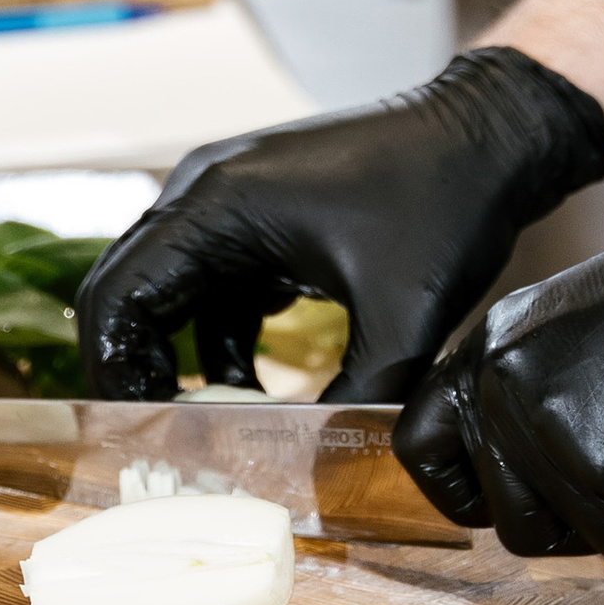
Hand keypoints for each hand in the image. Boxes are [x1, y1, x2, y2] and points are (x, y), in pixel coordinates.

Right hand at [78, 47, 603, 400]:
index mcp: (218, 204)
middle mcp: (206, 188)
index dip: (113, 373)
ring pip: (168, 286)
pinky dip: (216, 335)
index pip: (119, 295)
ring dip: (176, 355)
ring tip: (204, 425)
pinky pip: (211, 280)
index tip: (137, 436)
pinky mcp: (259, 209)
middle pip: (128, 288)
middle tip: (158, 440)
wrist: (490, 132)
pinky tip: (248, 386)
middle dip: (134, 369)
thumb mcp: (403, 320)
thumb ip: (355, 400)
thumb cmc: (446, 202)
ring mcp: (230, 194)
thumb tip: (315, 473)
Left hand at [396, 169, 603, 562]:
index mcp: (496, 347)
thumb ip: (540, 390)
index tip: (500, 502)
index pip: (423, 449)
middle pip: (511, 520)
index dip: (466, 489)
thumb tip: (531, 468)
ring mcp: (559, 442)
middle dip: (577, 519)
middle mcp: (510, 393)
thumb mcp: (583, 327)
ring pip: (590, 543)